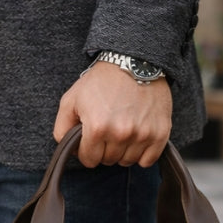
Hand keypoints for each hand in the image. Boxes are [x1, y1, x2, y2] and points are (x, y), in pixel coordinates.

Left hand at [53, 60, 171, 167]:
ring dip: (122, 151)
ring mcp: (142, 135)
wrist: (134, 61)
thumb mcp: (71, 99)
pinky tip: (137, 138)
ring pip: (127, 161)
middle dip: (104, 150)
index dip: (86, 151)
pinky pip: (147, 161)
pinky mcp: (160, 134)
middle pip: (108, 161)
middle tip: (107, 131)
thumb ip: (62, 128)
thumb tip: (68, 150)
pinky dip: (142, 154)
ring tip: (122, 131)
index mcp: (97, 128)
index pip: (89, 160)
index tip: (91, 139)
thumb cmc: (102, 81)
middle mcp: (120, 134)